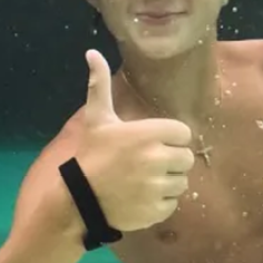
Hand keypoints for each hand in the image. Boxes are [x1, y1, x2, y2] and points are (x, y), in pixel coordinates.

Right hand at [71, 50, 194, 231]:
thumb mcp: (96, 119)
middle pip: (186, 158)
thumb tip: (92, 52)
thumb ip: (100, 85)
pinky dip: (160, 202)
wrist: (77, 198)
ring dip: (166, 182)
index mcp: (149, 134)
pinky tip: (140, 197)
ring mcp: (158, 187)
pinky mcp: (157, 210)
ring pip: (180, 182)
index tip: (149, 143)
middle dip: (170, 161)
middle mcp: (158, 159)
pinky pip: (172, 203)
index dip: (169, 138)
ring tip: (142, 182)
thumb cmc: (90, 155)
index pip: (183, 133)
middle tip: (146, 164)